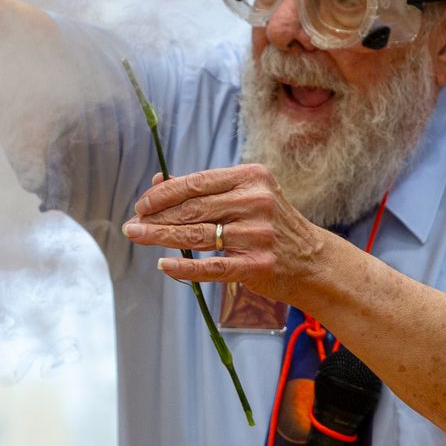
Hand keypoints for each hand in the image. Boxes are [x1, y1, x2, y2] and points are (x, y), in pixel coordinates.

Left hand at [121, 164, 337, 302]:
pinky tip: (164, 265)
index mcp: (252, 178)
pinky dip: (184, 267)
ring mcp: (257, 234)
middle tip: (132, 225)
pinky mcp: (256, 264)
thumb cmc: (272, 226)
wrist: (313, 262)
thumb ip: (207, 190)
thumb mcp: (249, 197)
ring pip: (196, 235)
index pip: (197, 182)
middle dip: (156, 217)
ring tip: (138, 238)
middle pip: (193, 209)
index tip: (142, 204)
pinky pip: (210, 266)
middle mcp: (256, 202)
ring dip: (160, 238)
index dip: (164, 194)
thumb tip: (158, 183)